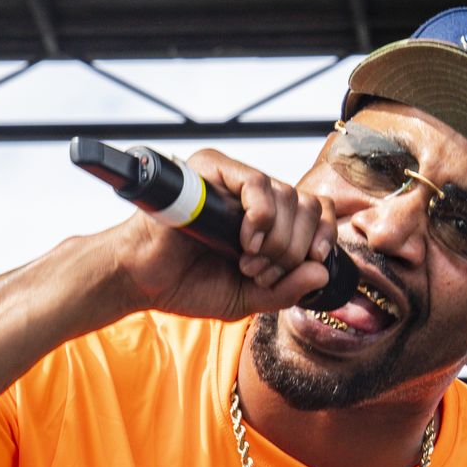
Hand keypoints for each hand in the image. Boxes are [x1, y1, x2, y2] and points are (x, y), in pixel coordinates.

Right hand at [110, 149, 337, 320]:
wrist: (143, 280)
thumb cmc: (188, 284)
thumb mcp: (248, 298)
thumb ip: (286, 290)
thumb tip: (322, 272)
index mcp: (265, 217)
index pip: (315, 208)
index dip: (323, 235)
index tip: (312, 261)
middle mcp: (252, 194)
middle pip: (305, 205)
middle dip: (294, 249)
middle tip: (261, 272)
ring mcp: (232, 178)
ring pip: (286, 196)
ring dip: (276, 240)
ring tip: (246, 263)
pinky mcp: (210, 169)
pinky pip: (257, 183)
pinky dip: (262, 217)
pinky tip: (245, 241)